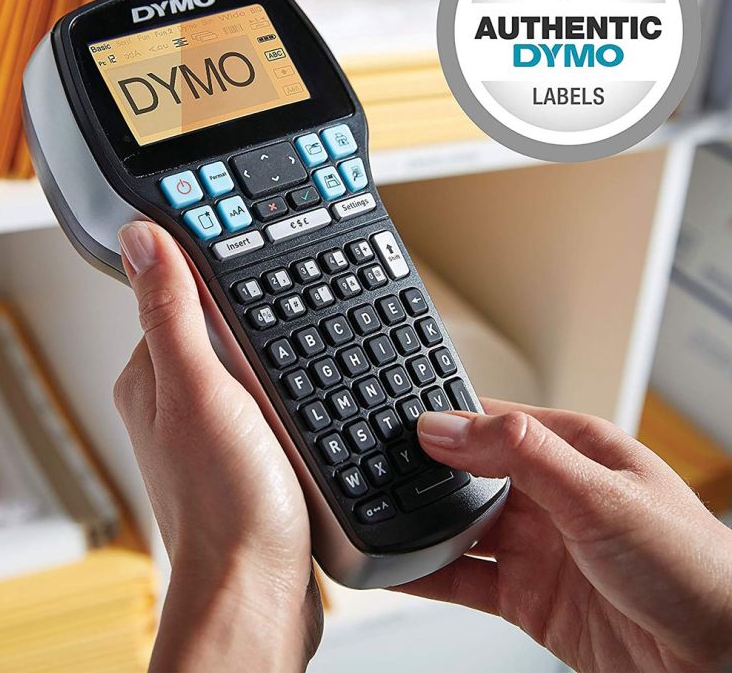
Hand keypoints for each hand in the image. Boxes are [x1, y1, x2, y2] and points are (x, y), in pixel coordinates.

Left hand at [114, 221, 320, 672]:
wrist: (258, 585)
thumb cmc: (228, 502)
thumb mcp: (200, 389)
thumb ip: (170, 312)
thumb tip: (142, 238)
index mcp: (149, 379)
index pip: (178, 298)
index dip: (217, 279)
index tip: (256, 268)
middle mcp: (171, 403)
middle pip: (215, 331)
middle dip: (251, 322)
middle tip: (289, 325)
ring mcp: (207, 430)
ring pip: (242, 367)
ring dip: (271, 359)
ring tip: (299, 364)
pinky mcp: (239, 453)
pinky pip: (260, 402)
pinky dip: (281, 393)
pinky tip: (302, 401)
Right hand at [398, 402, 731, 672]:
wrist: (718, 660)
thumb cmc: (689, 564)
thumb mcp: (598, 493)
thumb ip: (519, 455)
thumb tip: (447, 427)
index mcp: (569, 449)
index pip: (491, 421)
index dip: (444, 420)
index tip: (397, 422)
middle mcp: (548, 493)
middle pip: (468, 474)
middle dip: (424, 472)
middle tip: (372, 467)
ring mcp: (535, 545)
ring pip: (459, 526)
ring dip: (419, 523)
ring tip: (375, 512)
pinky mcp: (526, 595)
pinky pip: (462, 579)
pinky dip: (426, 573)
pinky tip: (397, 564)